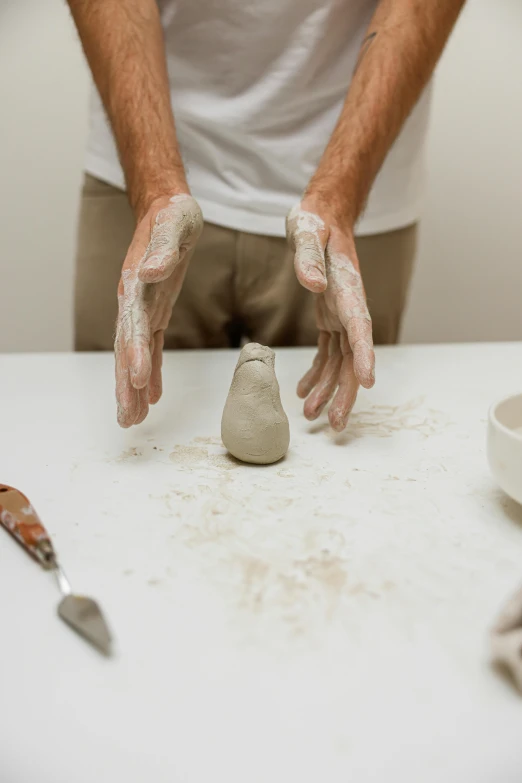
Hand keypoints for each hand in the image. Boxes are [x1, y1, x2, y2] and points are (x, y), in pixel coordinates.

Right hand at [115, 193, 202, 426]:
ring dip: (133, 387)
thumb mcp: (174, 225)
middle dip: (126, 384)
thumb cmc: (172, 215)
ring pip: (134, 354)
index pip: (132, 324)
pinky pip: (150, 347)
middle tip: (127, 418)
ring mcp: (142, 309)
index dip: (134, 353)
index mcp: (135, 283)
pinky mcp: (155, 311)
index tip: (137, 380)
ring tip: (131, 419)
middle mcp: (133, 301)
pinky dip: (151, 372)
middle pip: (126, 349)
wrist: (167, 208)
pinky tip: (152, 396)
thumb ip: (163, 249)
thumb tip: (151, 272)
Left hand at [286, 197, 374, 431]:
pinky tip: (304, 391)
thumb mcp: (306, 231)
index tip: (366, 383)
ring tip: (312, 416)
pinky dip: (317, 373)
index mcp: (348, 291)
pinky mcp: (329, 317)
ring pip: (341, 361)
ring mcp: (341, 315)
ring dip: (328, 389)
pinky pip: (327, 352)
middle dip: (346, 391)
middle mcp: (350, 308)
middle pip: (354, 357)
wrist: (322, 215)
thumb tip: (312, 284)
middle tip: (336, 423)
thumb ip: (308, 256)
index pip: (361, 329)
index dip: (365, 357)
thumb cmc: (315, 222)